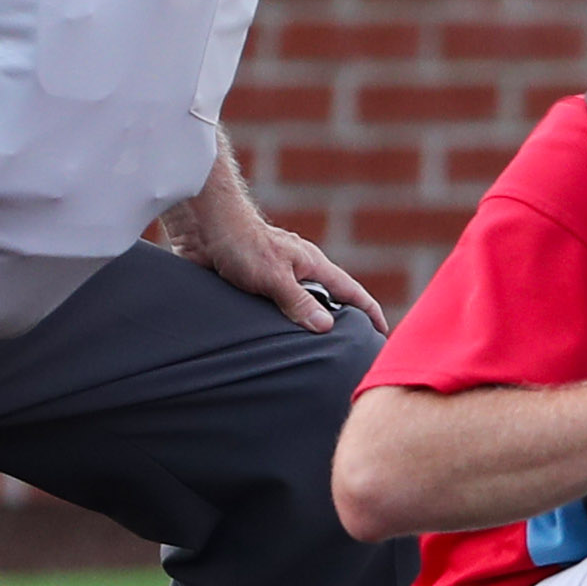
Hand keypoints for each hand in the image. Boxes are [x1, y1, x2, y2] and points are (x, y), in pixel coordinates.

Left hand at [172, 201, 387, 333]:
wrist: (204, 228)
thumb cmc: (242, 243)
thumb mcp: (274, 277)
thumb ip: (298, 302)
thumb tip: (326, 327)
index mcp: (313, 266)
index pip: (352, 293)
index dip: (370, 313)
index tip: (382, 336)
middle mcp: (300, 272)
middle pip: (329, 302)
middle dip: (341, 325)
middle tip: (350, 354)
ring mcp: (279, 278)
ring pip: (301, 307)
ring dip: (306, 326)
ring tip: (314, 356)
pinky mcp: (256, 284)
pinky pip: (276, 309)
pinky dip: (281, 324)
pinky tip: (276, 342)